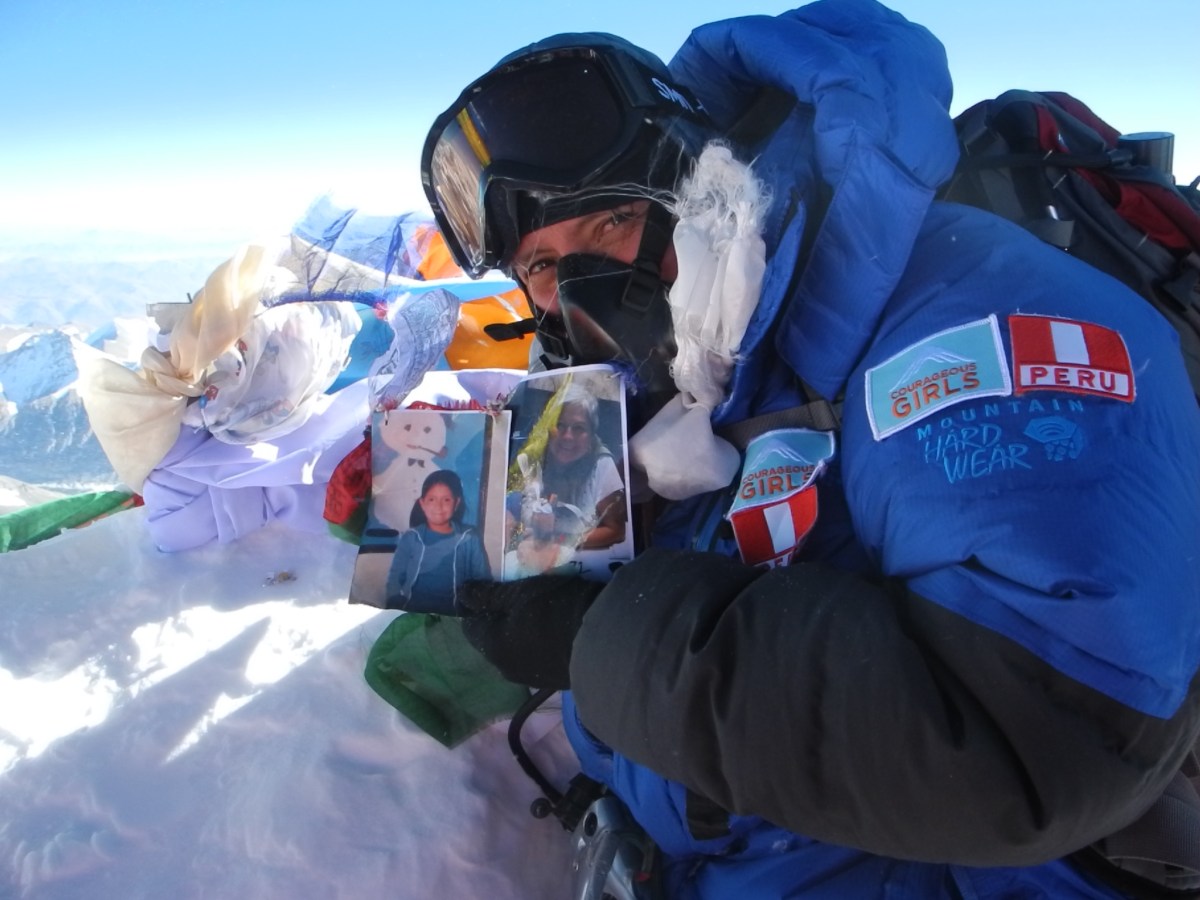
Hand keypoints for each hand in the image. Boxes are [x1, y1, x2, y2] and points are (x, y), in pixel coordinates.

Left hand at [459, 574, 603, 689]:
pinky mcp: (554, 680)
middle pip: (493, 640)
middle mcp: (504, 667)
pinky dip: (541, 645)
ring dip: (522, 634)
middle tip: (520, 599)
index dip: (478, 605)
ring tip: (541, 613)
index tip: (494, 590)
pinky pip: (538, 658)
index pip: (469, 625)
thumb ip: (486, 595)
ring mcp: (530, 677)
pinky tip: (556, 632)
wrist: (605, 642)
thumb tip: (459, 594)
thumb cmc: (555, 609)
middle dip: (501, 621)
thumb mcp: (518, 592)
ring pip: (516, 650)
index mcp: (490, 645)